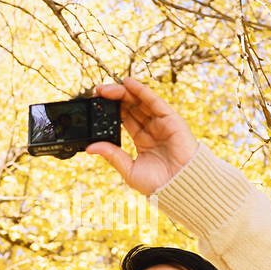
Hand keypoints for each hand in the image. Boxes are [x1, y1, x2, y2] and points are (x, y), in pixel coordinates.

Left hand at [85, 77, 198, 195]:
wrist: (180, 187)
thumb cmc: (159, 184)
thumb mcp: (129, 169)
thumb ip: (112, 155)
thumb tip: (90, 148)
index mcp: (142, 140)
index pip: (124, 119)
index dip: (110, 110)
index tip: (96, 104)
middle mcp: (152, 129)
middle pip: (131, 107)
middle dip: (114, 98)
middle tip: (97, 92)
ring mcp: (161, 123)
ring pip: (140, 102)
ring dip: (123, 92)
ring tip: (106, 88)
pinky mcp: (171, 119)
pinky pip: (154, 101)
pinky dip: (141, 90)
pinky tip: (128, 82)